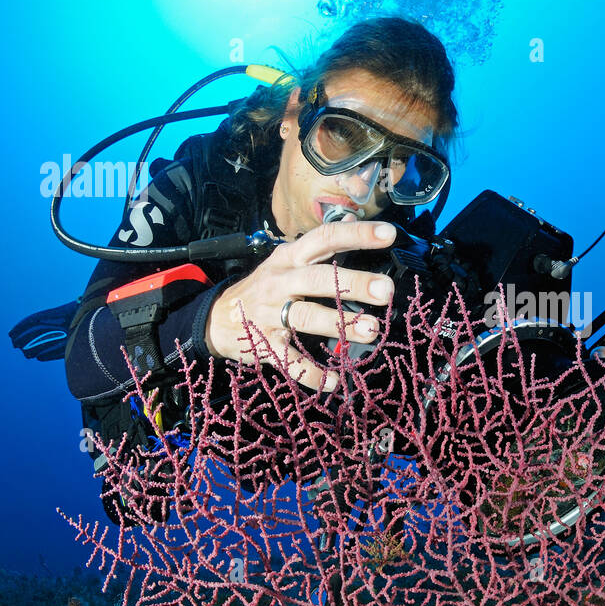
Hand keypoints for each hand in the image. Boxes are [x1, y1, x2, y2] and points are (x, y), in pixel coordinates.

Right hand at [205, 214, 396, 390]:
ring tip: (372, 331)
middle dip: (353, 284)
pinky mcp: (264, 345)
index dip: (356, 234)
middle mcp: (280, 282)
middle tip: (385, 291)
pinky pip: (290, 360)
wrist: (216, 319)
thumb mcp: (286, 261)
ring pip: (307, 317)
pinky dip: (311, 374)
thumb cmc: (264, 288)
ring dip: (340, 324)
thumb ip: (319, 249)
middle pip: (318, 279)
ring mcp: (270, 314)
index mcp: (290, 258)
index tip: (388, 234)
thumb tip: (352, 224)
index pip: (324, 238)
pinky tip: (334, 381)